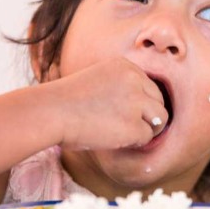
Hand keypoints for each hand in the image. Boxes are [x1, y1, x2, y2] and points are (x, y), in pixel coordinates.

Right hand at [44, 57, 167, 149]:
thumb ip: (121, 87)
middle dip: (148, 116)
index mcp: (125, 66)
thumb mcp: (98, 80)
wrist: (50, 112)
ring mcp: (136, 102)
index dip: (142, 103)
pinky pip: (147, 137)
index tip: (126, 113)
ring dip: (148, 129)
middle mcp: (134, 80)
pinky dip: (134, 142)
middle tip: (128, 126)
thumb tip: (146, 110)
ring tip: (127, 133)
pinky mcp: (134, 124)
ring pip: (160, 118)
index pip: (150, 86)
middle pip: (159, 101)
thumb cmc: (66, 101)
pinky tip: (116, 139)